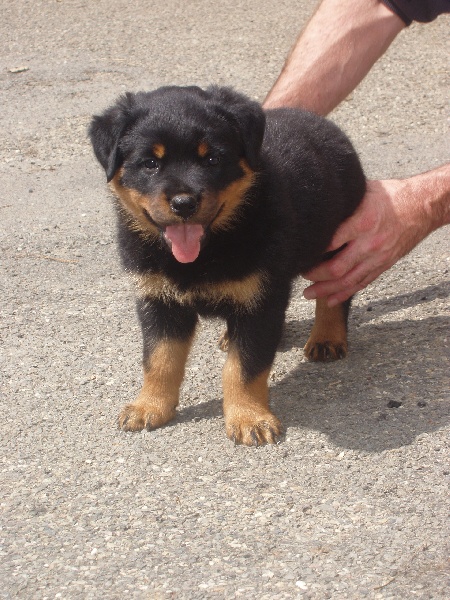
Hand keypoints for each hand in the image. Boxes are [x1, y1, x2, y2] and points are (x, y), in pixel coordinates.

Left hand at [303, 178, 430, 305]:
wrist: (423, 206)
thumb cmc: (391, 196)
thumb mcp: (363, 192)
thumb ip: (342, 205)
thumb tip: (315, 210)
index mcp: (362, 222)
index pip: (331, 242)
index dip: (312, 251)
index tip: (298, 253)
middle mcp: (369, 243)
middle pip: (337, 268)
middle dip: (315, 276)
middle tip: (300, 275)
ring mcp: (377, 257)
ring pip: (348, 281)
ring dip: (326, 290)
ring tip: (308, 294)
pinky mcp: (383, 265)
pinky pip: (362, 283)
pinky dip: (345, 294)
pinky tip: (331, 300)